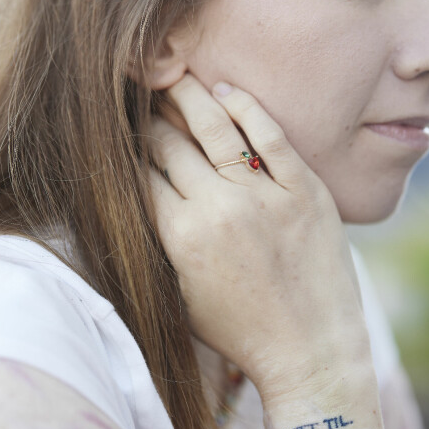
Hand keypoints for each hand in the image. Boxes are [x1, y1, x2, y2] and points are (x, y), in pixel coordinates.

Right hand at [147, 74, 370, 395]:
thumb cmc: (240, 332)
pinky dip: (247, 108)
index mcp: (181, 237)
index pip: (141, 174)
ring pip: (215, 128)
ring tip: (176, 76)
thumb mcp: (182, 294)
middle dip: (149, 119)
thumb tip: (142, 195)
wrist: (309, 352)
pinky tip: (228, 93)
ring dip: (189, 96)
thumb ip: (161, 242)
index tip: (119, 132)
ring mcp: (265, 196)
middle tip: (141, 98)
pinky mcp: (305, 190)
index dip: (125, 149)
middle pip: (170, 144)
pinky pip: (272, 135)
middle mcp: (218, 208)